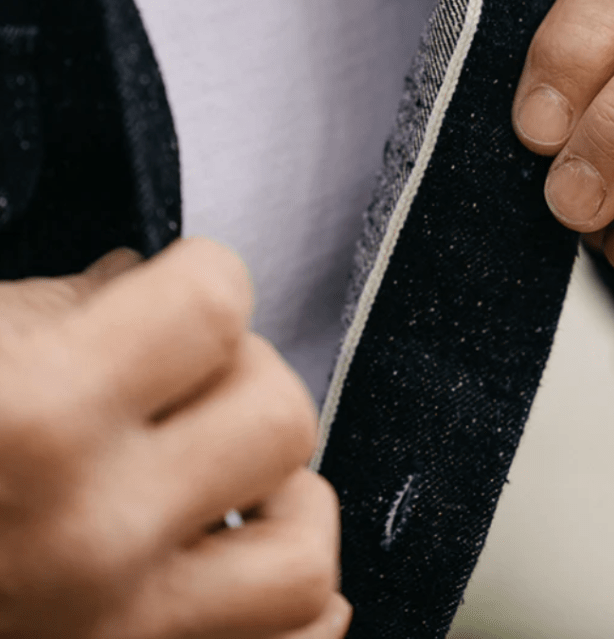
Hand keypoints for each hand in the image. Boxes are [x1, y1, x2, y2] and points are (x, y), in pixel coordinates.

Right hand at [0, 237, 349, 638]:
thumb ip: (58, 309)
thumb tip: (137, 281)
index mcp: (43, 417)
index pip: (216, 303)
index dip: (203, 274)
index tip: (178, 287)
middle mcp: (93, 533)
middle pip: (280, 415)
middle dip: (244, 376)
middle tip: (193, 379)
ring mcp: (117, 630)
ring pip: (305, 558)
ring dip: (283, 503)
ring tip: (229, 480)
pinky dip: (287, 609)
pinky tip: (240, 562)